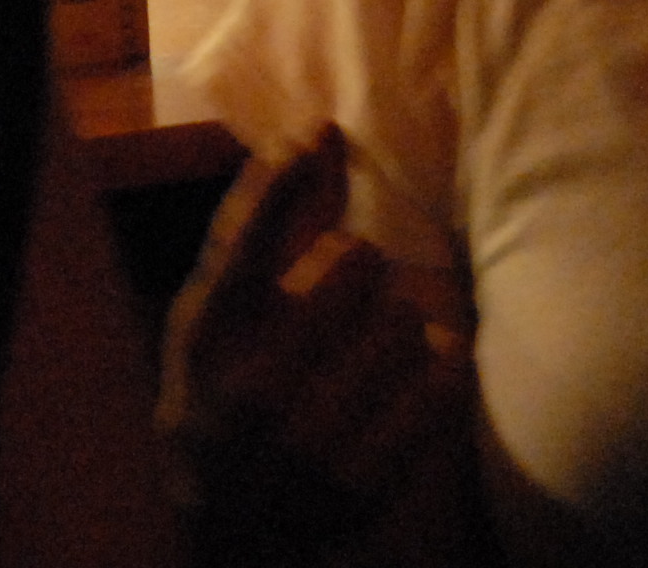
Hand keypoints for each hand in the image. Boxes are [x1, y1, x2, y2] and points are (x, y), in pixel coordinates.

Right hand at [158, 127, 472, 564]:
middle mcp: (249, 389)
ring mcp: (305, 443)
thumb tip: (320, 127)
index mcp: (207, 335)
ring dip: (401, 323)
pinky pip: (440, 386)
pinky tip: (407, 379)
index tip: (312, 133)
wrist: (224, 519)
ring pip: (407, 322)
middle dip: (361, 267)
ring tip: (368, 348)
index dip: (277, 187)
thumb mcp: (222, 306)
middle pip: (358, 263)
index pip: (244, 247)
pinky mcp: (361, 484)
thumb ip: (271, 218)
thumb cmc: (224, 377)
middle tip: (343, 295)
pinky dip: (438, 369)